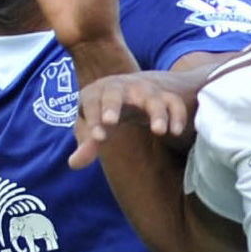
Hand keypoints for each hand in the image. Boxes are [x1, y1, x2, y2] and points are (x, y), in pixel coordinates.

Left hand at [69, 71, 201, 169]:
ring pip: (151, 97)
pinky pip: (173, 102)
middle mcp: (120, 88)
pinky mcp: (164, 96)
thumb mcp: (92, 125)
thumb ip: (86, 144)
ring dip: (156, 112)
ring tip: (159, 131)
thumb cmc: (104, 112)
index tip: (97, 137)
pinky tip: (176, 132)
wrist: (130, 89)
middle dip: (112, 106)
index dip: (92, 119)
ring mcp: (143, 90)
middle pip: (114, 93)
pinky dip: (177, 115)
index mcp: (97, 93)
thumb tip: (74, 164)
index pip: (91, 102)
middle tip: (110, 121)